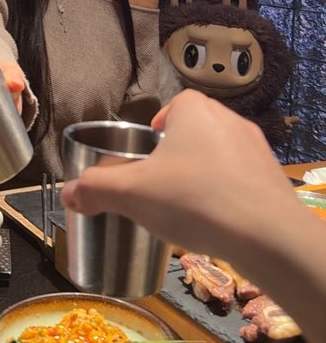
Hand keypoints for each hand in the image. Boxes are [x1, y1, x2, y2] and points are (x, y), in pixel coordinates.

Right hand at [61, 89, 294, 261]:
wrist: (268, 236)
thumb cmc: (195, 201)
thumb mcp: (133, 194)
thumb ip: (96, 189)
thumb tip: (68, 193)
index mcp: (195, 110)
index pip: (173, 106)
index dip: (157, 129)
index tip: (146, 157)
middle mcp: (230, 120)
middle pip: (195, 131)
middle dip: (177, 156)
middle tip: (159, 186)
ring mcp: (256, 149)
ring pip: (220, 156)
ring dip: (203, 175)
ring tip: (187, 208)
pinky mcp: (273, 178)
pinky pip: (242, 179)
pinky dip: (228, 195)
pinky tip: (216, 223)